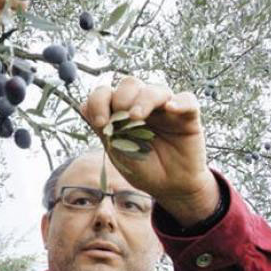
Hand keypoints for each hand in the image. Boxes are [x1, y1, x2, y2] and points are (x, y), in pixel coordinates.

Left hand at [80, 76, 219, 223]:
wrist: (169, 187)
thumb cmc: (143, 167)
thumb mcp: (118, 151)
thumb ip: (105, 128)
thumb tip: (83, 106)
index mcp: (122, 112)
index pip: (107, 93)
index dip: (98, 101)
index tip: (99, 123)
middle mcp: (143, 105)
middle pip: (130, 83)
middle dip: (120, 97)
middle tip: (119, 119)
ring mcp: (166, 108)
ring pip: (156, 89)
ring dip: (143, 99)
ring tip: (136, 117)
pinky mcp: (188, 116)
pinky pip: (188, 100)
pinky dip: (180, 102)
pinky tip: (171, 109)